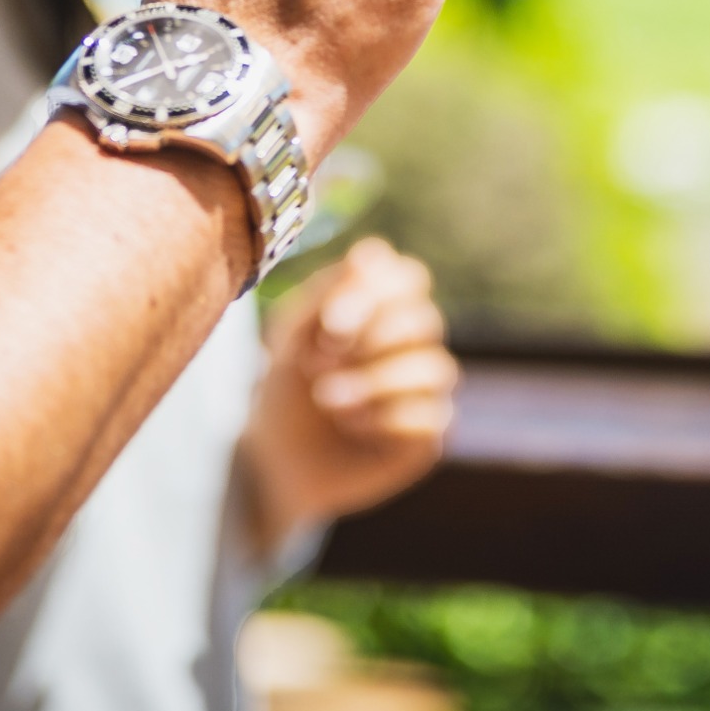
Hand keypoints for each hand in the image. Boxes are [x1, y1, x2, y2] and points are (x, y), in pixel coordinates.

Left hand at [241, 238, 458, 552]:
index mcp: (383, 307)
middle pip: (425, 320)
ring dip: (374, 382)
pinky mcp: (428, 436)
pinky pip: (434, 417)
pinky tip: (352, 425)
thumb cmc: (285, 385)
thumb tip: (373, 251)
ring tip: (328, 400)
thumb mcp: (292, 334)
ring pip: (436, 368)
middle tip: (317, 365)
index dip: (375, 296)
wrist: (273, 459)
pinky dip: (386, 419)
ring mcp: (424, 390)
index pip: (410, 278)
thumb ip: (330, 290)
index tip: (329, 327)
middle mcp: (412, 344)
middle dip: (370, 342)